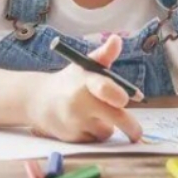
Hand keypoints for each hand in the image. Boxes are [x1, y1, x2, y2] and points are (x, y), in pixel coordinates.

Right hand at [26, 35, 143, 143]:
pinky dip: (94, 133)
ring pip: (106, 130)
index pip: (104, 87)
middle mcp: (79, 102)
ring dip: (107, 125)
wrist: (40, 101)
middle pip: (116, 118)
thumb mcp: (84, 66)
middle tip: (137, 134)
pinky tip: (82, 123)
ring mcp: (75, 122)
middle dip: (131, 127)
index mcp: (85, 82)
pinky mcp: (73, 138)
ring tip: (93, 114)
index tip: (126, 100)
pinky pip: (95, 139)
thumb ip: (104, 55)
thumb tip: (117, 39)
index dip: (118, 94)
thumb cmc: (70, 81)